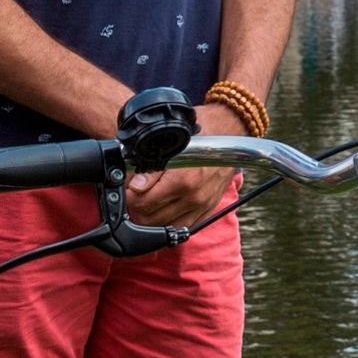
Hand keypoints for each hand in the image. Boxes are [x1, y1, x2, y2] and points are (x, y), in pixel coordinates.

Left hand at [124, 103, 242, 225]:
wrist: (230, 130)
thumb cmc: (201, 132)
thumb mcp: (172, 141)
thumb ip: (152, 165)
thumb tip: (134, 185)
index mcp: (183, 180)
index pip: (143, 202)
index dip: (129, 195)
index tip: (128, 188)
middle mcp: (194, 197)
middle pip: (151, 218)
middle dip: (138, 208)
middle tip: (134, 194)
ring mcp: (202, 206)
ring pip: (165, 226)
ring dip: (151, 216)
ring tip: (147, 200)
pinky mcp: (208, 209)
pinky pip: (182, 227)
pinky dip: (169, 221)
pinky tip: (163, 208)